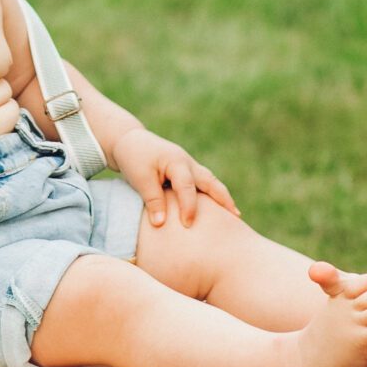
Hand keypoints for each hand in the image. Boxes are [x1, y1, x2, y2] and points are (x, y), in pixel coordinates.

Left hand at [111, 128, 239, 227]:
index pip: (186, 187)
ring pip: (210, 181)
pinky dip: (212, 194)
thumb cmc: (134, 159)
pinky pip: (204, 183)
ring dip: (222, 196)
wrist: (131, 141)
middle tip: (235, 217)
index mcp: (176, 162)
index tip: (187, 225)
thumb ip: (152, 200)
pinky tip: (217, 209)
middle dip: (223, 199)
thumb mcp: (140, 179)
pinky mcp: (187, 171)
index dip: (188, 207)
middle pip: (210, 181)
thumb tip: (161, 225)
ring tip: (234, 215)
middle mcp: (188, 163)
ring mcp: (190, 166)